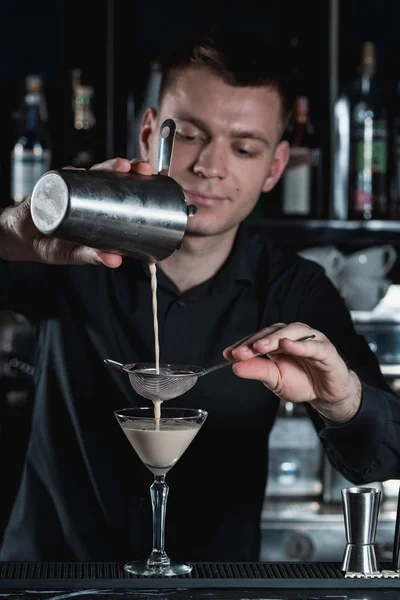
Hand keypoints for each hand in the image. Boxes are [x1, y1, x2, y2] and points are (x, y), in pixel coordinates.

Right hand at [0, 158, 153, 267]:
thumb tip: (117, 261)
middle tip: (140, 169)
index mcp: (98, 204)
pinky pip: (59, 179)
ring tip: (119, 166)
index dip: (136, 180)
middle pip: (109, 174)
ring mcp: (67, 187)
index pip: (120, 187)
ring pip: (89, 172)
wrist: (23, 240)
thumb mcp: (77, 253)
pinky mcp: (48, 188)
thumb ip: (95, 256)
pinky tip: (77, 173)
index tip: (151, 177)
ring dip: (106, 167)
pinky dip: (69, 176)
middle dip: (127, 168)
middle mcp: (85, 191)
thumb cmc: (56, 243)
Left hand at [223, 322, 361, 422]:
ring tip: (259, 347)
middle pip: (272, 332)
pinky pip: (312, 345)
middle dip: (255, 342)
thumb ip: (257, 371)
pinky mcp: (325, 350)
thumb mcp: (275, 379)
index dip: (243, 344)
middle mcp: (293, 335)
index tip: (228, 355)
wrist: (327, 394)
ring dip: (274, 338)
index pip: (258, 337)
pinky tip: (287, 346)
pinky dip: (299, 345)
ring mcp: (310, 340)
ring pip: (291, 332)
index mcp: (278, 341)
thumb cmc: (302, 382)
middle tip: (240, 352)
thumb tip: (235, 367)